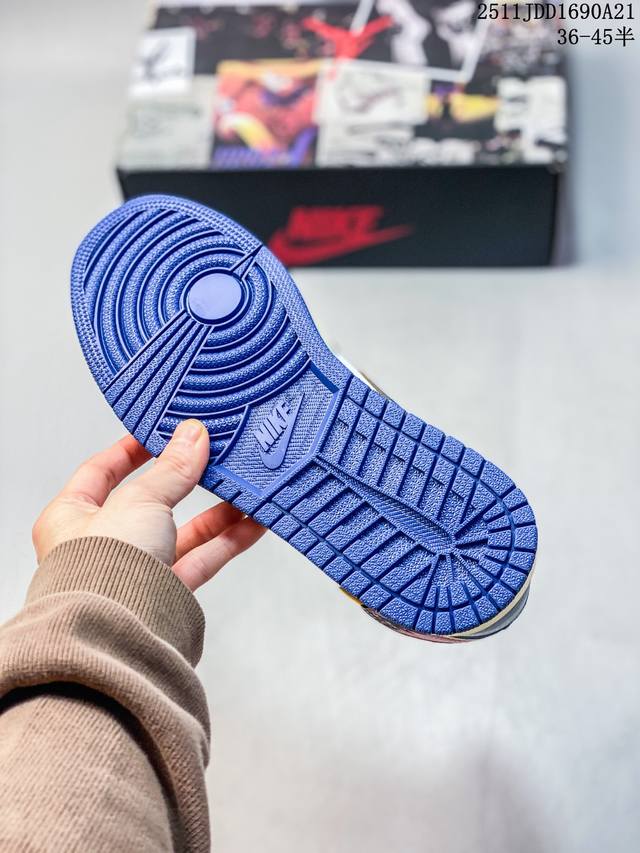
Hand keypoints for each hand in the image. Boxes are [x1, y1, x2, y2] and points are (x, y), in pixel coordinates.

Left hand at [32, 420, 265, 590]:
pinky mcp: (165, 594)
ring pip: (182, 532)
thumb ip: (173, 469)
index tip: (159, 433)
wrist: (116, 635)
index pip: (100, 471)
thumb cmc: (100, 570)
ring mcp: (135, 570)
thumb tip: (192, 436)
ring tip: (244, 488)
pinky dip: (227, 541)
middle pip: (151, 501)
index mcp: (71, 516)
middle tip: (212, 457)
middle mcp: (101, 544)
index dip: (130, 449)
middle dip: (185, 481)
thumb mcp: (140, 500)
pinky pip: (201, 559)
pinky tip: (252, 523)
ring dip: (216, 511)